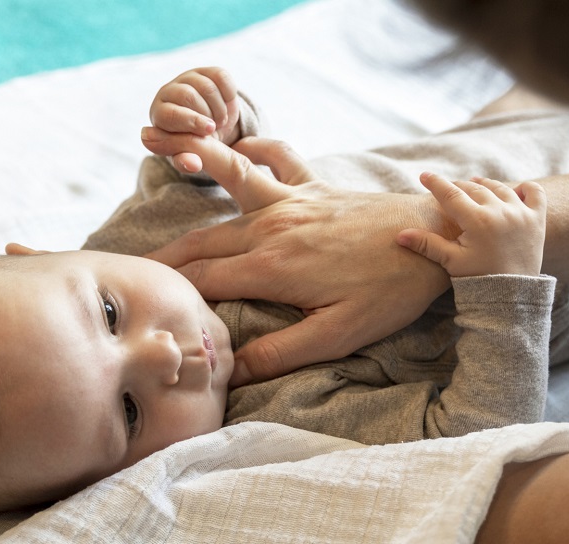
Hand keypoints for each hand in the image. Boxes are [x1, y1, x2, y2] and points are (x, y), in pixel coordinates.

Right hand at [140, 128, 453, 385]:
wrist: (437, 238)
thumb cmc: (390, 290)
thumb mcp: (339, 334)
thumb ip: (281, 352)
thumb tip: (232, 371)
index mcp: (271, 268)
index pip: (202, 281)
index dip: (169, 293)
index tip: (141, 303)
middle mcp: (271, 229)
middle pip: (202, 242)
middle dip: (164, 254)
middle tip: (131, 265)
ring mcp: (292, 202)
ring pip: (227, 192)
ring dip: (190, 180)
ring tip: (159, 166)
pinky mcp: (314, 189)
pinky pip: (276, 159)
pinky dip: (253, 150)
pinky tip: (242, 147)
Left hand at [146, 67, 240, 172]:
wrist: (209, 127)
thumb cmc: (193, 144)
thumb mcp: (188, 155)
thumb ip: (188, 161)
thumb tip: (192, 165)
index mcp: (160, 114)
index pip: (170, 113)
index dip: (191, 122)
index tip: (209, 131)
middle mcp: (169, 92)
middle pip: (188, 96)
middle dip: (207, 115)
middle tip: (215, 129)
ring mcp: (188, 78)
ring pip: (206, 87)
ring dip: (219, 108)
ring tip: (221, 120)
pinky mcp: (207, 71)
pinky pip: (221, 76)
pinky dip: (229, 93)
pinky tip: (227, 105)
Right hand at [397, 173, 546, 276]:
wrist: (514, 297)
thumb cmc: (479, 279)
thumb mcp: (451, 261)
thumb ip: (427, 244)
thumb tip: (400, 235)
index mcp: (477, 221)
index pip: (451, 194)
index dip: (435, 183)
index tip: (423, 176)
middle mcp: (500, 212)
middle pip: (475, 189)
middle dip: (459, 186)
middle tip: (449, 188)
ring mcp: (521, 214)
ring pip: (501, 188)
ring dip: (486, 185)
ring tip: (476, 185)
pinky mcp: (538, 220)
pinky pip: (535, 193)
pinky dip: (527, 188)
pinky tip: (517, 189)